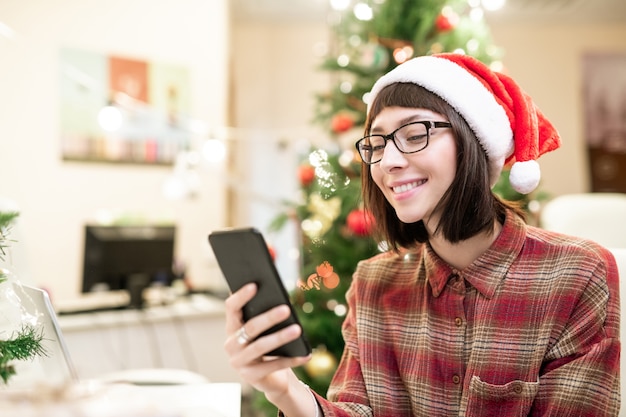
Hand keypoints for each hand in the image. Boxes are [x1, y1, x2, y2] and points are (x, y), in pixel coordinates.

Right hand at [224, 283, 310, 397]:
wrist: (268, 378)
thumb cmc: (266, 346)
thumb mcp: (263, 330)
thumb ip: (264, 312)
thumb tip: (279, 296)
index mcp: (232, 327)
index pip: (231, 308)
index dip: (241, 296)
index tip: (255, 285)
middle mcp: (231, 345)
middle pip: (249, 327)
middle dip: (269, 318)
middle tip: (286, 309)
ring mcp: (239, 362)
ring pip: (260, 347)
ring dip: (280, 337)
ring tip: (297, 329)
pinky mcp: (251, 377)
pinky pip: (273, 366)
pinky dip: (291, 359)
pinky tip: (306, 354)